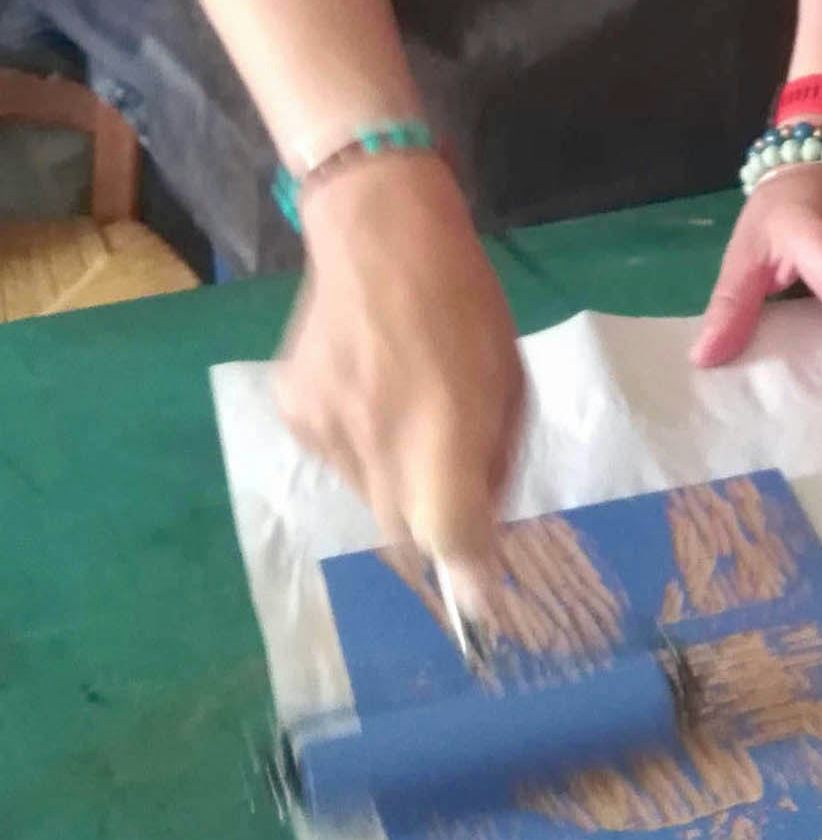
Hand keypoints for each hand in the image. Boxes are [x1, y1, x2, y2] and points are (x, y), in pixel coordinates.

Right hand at [272, 151, 525, 575]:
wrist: (378, 231)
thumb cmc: (466, 300)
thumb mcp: (508, 379)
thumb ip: (493, 458)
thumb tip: (482, 527)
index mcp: (443, 426)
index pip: (449, 534)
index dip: (469, 576)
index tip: (484, 608)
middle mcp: (378, 438)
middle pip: (405, 529)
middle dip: (432, 516)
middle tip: (450, 463)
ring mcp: (325, 428)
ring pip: (368, 495)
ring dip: (395, 475)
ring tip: (407, 404)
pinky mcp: (294, 411)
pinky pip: (336, 457)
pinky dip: (359, 441)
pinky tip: (370, 387)